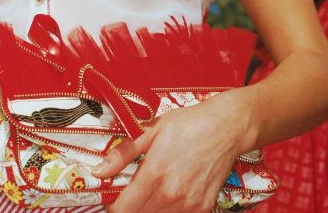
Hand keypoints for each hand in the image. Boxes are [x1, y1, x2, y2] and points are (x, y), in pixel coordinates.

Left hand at [92, 90, 256, 212]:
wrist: (228, 126)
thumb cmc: (191, 123)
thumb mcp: (153, 131)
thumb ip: (124, 154)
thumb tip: (99, 171)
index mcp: (154, 175)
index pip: (121, 210)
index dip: (113, 205)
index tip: (115, 197)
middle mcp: (171, 195)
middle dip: (132, 207)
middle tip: (136, 192)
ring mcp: (189, 204)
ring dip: (150, 209)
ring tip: (156, 190)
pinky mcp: (204, 208)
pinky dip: (171, 210)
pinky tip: (174, 194)